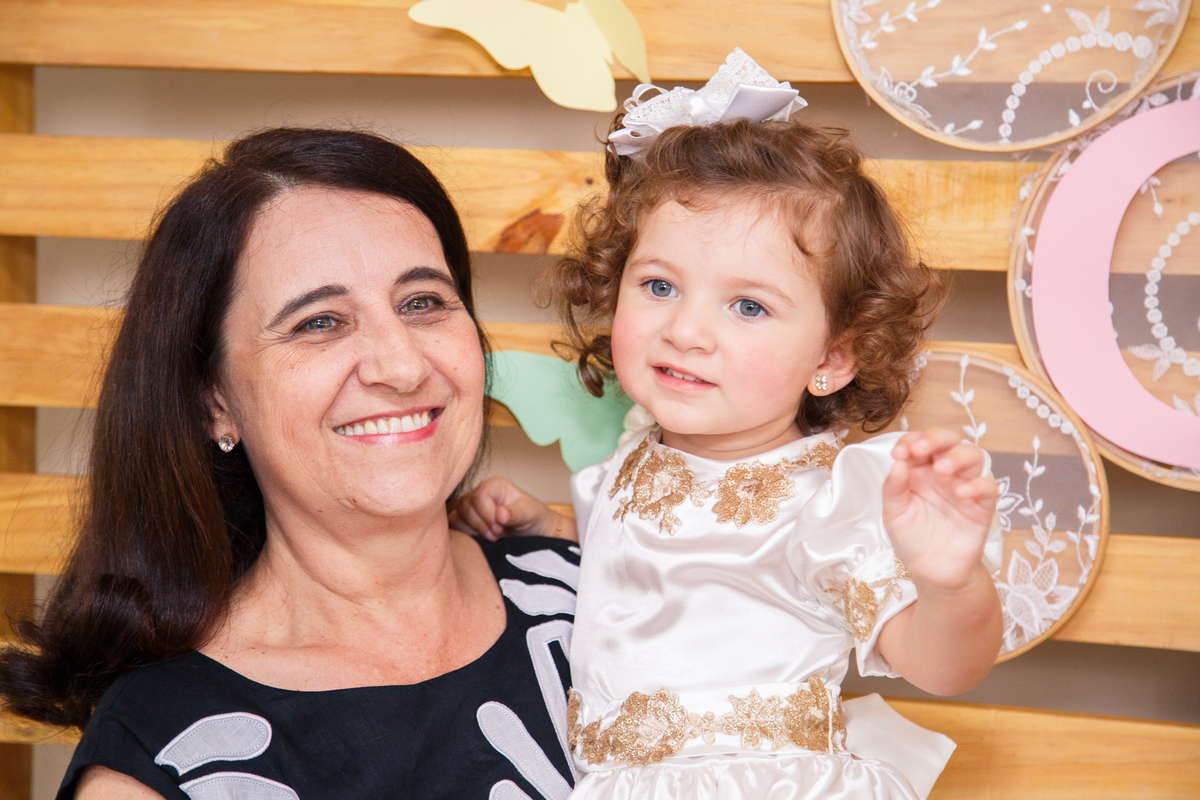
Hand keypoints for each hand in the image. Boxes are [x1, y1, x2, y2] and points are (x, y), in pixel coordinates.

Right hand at [449, 477, 576, 541]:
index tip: (500, 528)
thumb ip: (515, 513)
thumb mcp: (529, 513)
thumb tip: (500, 514)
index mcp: (493, 486)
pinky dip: (465, 537)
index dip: (487, 514)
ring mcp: (470, 510)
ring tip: (492, 539)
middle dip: (480, 525)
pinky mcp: (466, 524)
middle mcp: (479, 495)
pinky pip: (455, 528)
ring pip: (457, 518)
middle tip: (497, 536)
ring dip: (472, 531)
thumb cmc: (533, 518)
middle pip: (465, 507)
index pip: (479, 496)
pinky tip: (481, 542)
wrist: (533, 533)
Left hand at [882, 429, 998, 592]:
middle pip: (949, 440)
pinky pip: (988, 487)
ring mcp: (964, 486)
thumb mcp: (894, 513)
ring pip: (973, 456)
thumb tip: (898, 461)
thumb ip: (894, 487)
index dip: (910, 441)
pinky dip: (978, 485)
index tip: (899, 452)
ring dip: (958, 456)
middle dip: (936, 438)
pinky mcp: (982, 506)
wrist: (932, 571)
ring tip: (943, 469)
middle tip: (922, 449)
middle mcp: (944, 473)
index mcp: (920, 470)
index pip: (919, 443)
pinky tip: (962, 493)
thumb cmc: (912, 538)